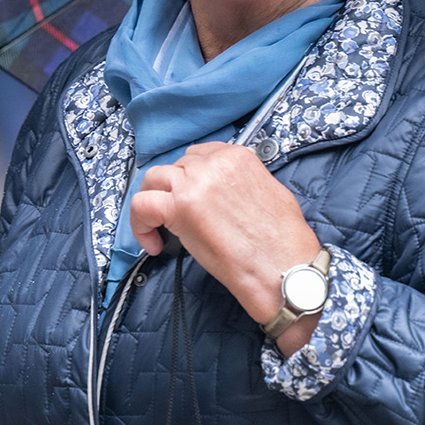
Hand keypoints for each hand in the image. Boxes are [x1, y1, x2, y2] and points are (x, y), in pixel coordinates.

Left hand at [127, 141, 323, 353]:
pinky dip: (140, 223)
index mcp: (237, 156)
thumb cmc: (283, 242)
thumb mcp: (269, 193)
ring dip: (153, 202)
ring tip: (159, 228)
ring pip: (153, 179)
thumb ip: (241, 182)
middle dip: (174, 191)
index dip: (191, 179)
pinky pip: (142, 205)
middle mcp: (213, 163)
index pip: (199, 155)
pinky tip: (153, 243)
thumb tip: (222, 193)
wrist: (284, 269)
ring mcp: (194, 183)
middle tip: (179, 218)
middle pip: (176, 167)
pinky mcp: (179, 209)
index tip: (191, 198)